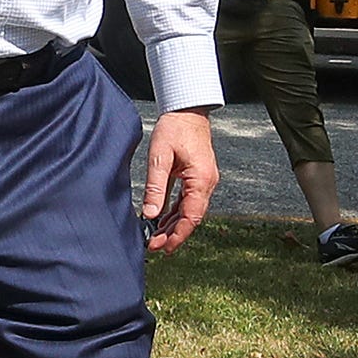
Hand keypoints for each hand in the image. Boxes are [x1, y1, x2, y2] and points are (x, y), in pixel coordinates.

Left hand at [140, 107, 218, 252]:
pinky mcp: (197, 177)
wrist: (187, 109)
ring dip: (174, 224)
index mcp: (201, 179)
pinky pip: (187, 200)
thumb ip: (155, 187)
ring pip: (190, 210)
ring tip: (156, 237)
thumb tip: (150, 215)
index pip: (192, 215)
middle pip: (192, 216)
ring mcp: (204, 180)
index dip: (178, 234)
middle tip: (154, 246)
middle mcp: (207, 182)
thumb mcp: (160, 158)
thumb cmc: (174, 128)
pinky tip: (162, 220)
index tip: (163, 247)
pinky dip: (175, 212)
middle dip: (174, 234)